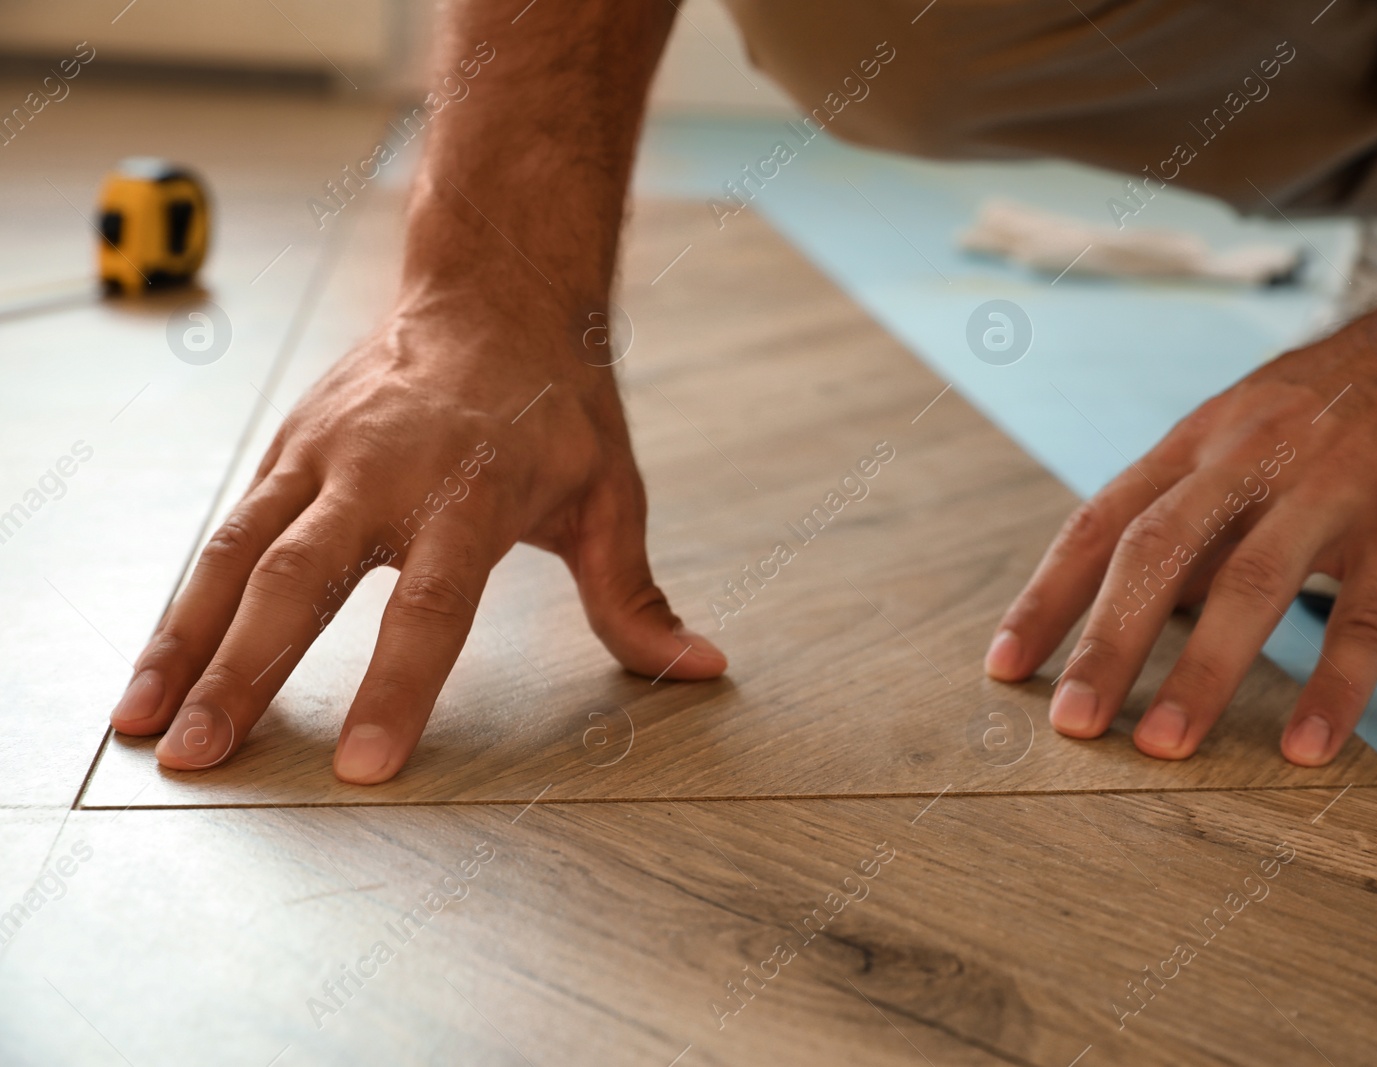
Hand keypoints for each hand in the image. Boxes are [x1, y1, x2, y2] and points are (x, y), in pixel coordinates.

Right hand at [108, 304, 725, 781]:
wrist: (494, 290)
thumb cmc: (559, 403)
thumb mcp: (613, 493)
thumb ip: (634, 594)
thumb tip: (699, 669)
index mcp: (474, 489)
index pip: (432, 603)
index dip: (398, 685)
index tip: (364, 766)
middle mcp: (385, 469)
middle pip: (303, 579)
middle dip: (247, 672)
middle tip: (204, 757)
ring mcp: (325, 453)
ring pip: (238, 551)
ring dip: (185, 640)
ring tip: (143, 725)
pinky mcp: (289, 446)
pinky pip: (225, 529)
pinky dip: (186, 598)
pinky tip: (158, 664)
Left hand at [983, 308, 1376, 764]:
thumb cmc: (1345, 404)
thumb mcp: (1245, 432)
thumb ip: (1191, 511)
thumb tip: (1126, 604)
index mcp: (1199, 440)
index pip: (1101, 521)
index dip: (1048, 595)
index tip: (1005, 665)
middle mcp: (1251, 456)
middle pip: (1157, 551)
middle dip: (1105, 642)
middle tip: (1070, 724)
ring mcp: (1331, 485)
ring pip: (1251, 583)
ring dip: (1201, 671)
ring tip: (1163, 746)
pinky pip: (1368, 615)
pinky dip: (1334, 686)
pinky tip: (1306, 746)